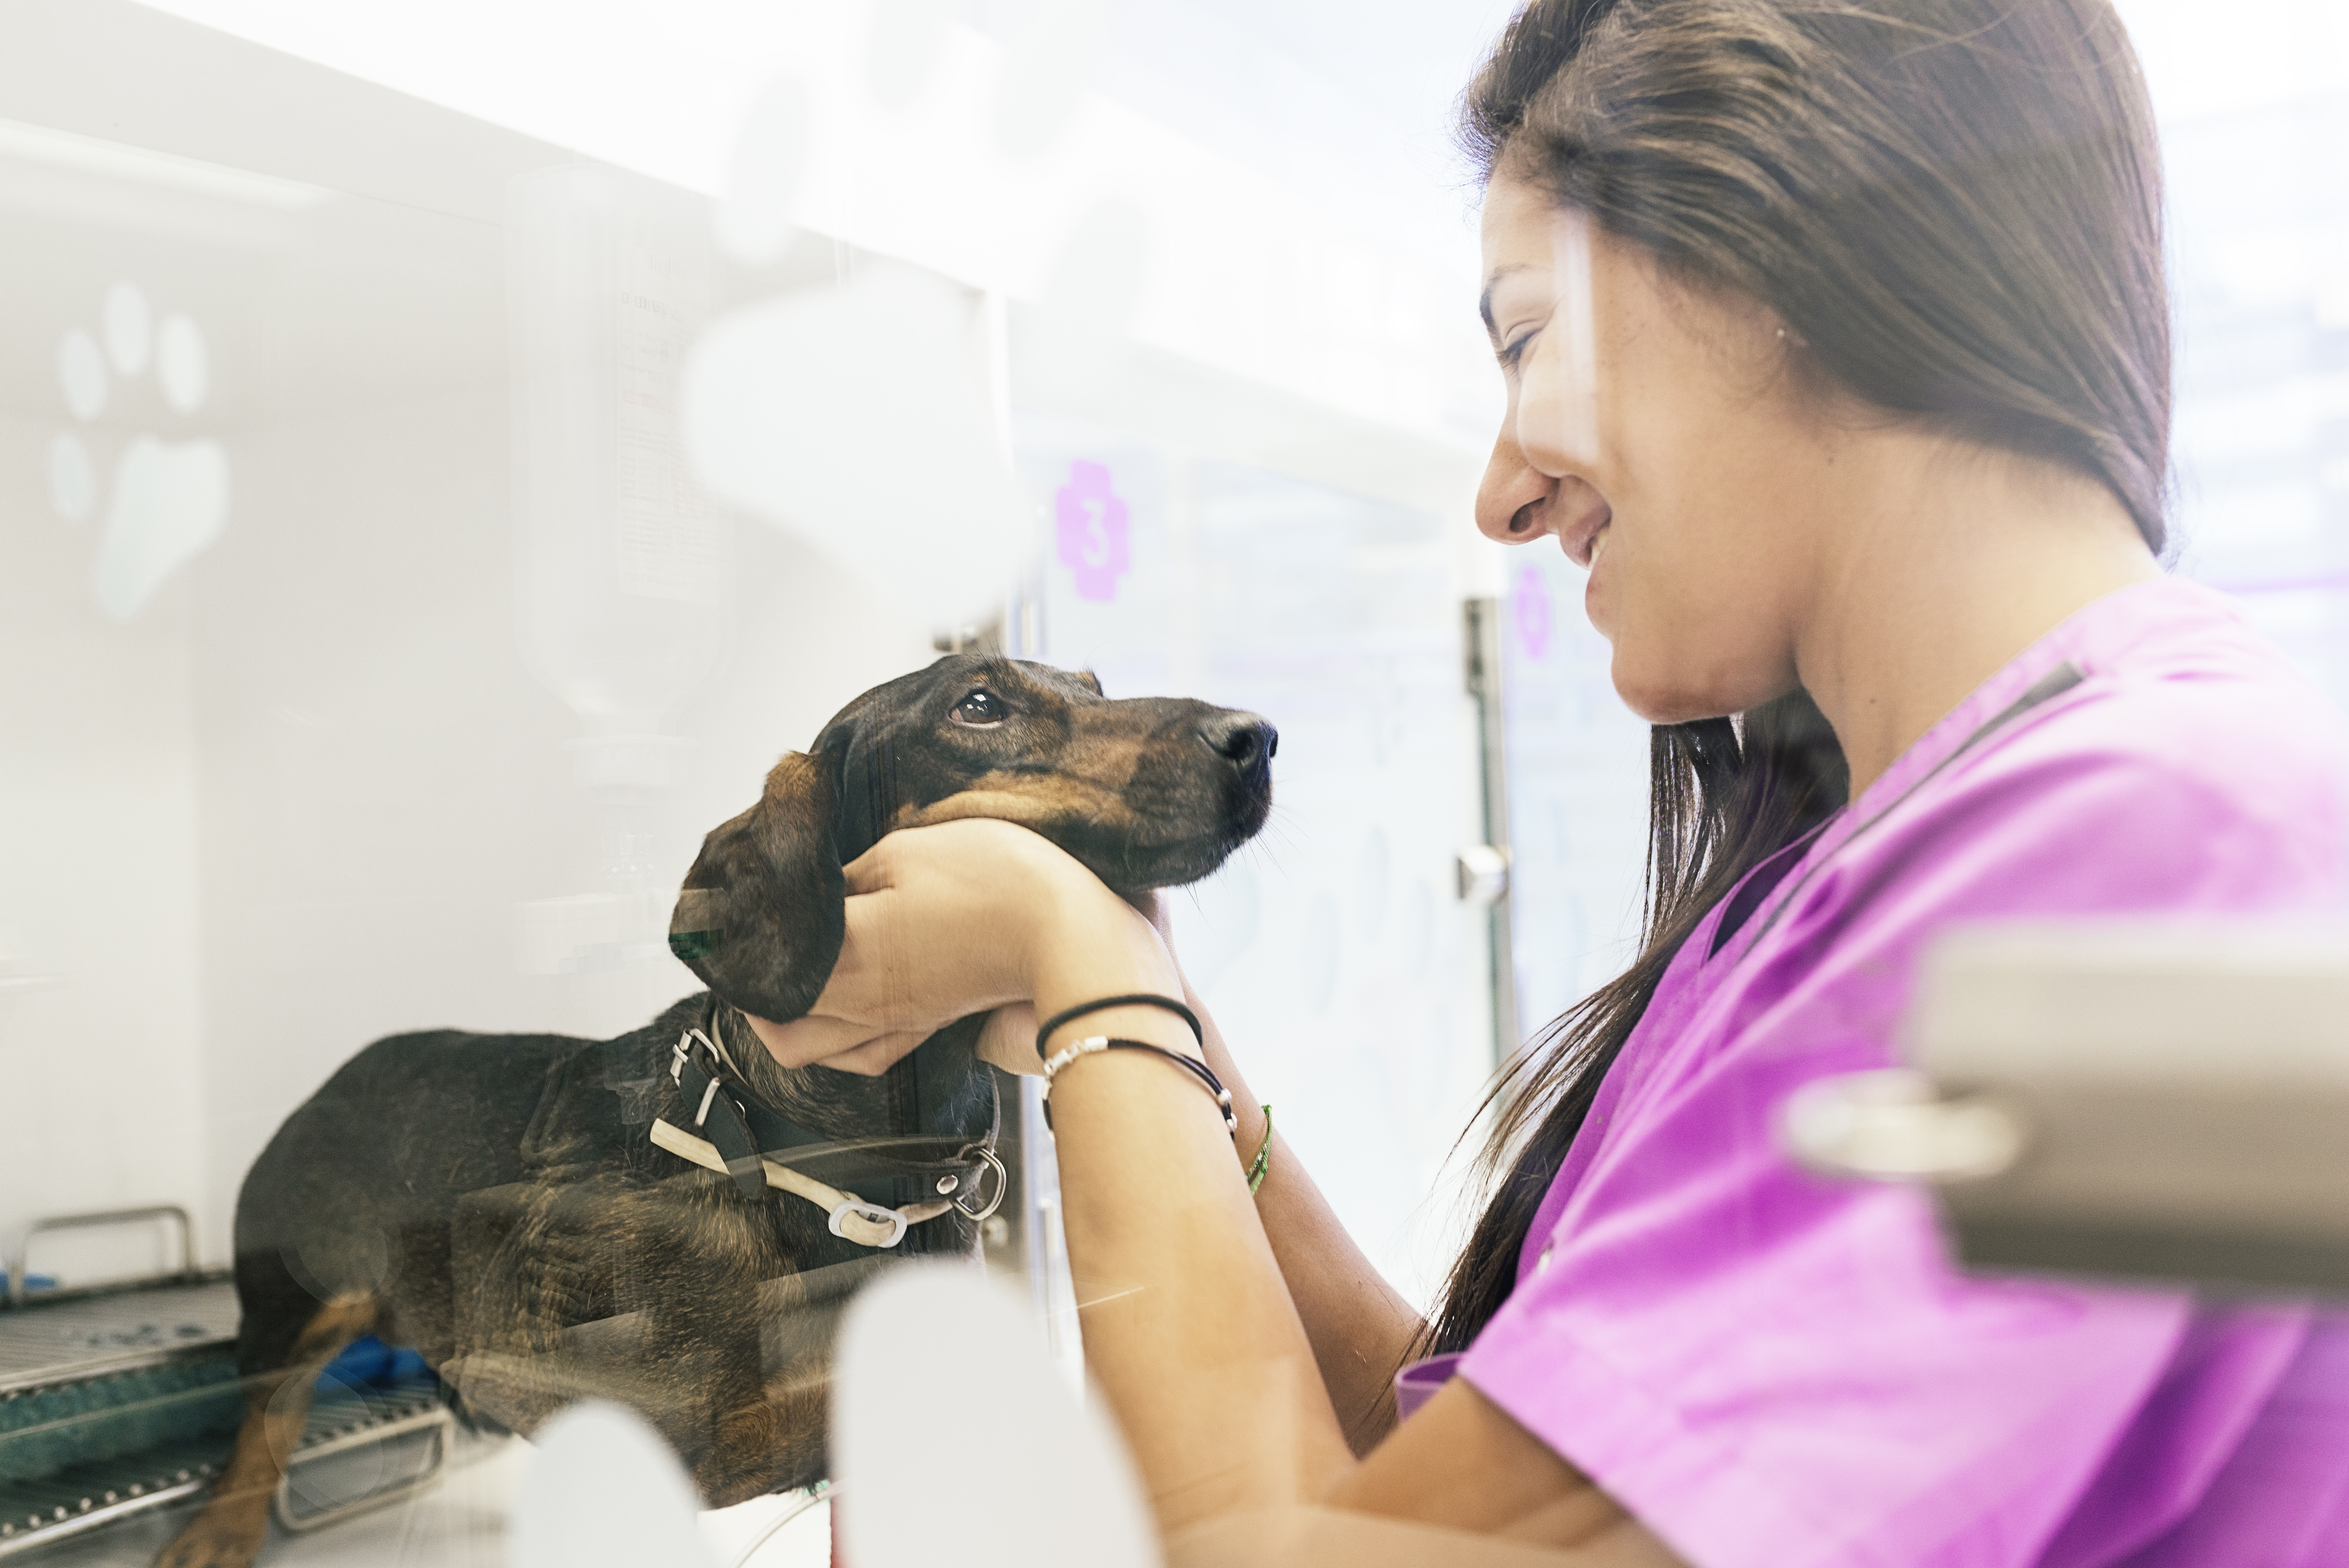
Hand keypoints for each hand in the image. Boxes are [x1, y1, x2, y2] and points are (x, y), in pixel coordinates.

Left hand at [739, 819, 1177, 1076]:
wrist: (1069, 932)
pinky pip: (863, 1052)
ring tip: (785, 978)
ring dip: (787, 1020)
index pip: (763, 965)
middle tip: (750, 948)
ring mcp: (897, 1018)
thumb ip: (848, 876)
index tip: (728, 918)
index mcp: (849, 953)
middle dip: (752, 990)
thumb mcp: (905, 851)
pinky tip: (841, 1005)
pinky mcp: (928, 1021)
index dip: (738, 944)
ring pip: (813, 1048)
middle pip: (775, 1023)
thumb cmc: (995, 881)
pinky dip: (836, 1038)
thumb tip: (814, 890)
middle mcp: (863, 999)